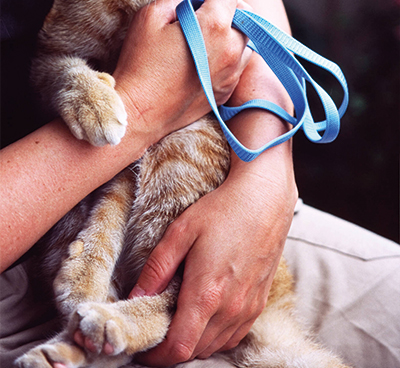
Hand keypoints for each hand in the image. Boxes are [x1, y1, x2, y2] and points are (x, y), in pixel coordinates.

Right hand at [113, 0, 251, 146]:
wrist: (140, 111)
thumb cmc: (140, 64)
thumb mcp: (149, 17)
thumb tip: (188, 2)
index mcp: (214, 26)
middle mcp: (230, 49)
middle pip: (246, 14)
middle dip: (229, 2)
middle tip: (209, 1)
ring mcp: (231, 72)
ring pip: (246, 40)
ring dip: (233, 28)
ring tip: (211, 27)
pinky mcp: (226, 90)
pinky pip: (238, 63)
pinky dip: (230, 51)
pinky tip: (208, 52)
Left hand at [129, 141, 296, 365]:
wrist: (264, 198)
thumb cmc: (222, 210)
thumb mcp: (181, 232)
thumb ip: (157, 269)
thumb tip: (135, 297)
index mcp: (206, 294)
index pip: (178, 348)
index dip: (156, 357)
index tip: (142, 347)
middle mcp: (230, 309)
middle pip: (195, 351)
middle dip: (171, 348)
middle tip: (156, 328)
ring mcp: (248, 308)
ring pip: (215, 346)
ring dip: (193, 342)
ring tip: (178, 320)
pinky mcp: (259, 303)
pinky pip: (233, 335)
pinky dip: (215, 335)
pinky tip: (205, 314)